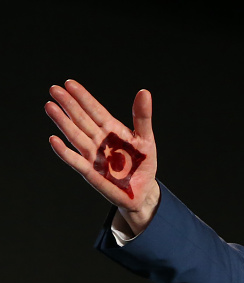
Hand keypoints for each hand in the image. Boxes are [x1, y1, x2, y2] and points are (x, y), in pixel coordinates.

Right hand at [45, 80, 159, 234]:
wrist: (142, 191)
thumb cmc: (143, 164)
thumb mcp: (146, 138)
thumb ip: (142, 116)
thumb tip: (144, 92)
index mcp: (112, 130)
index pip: (95, 110)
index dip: (83, 97)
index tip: (69, 83)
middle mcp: (99, 140)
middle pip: (81, 119)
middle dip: (68, 105)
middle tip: (54, 89)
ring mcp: (93, 156)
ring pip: (75, 135)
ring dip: (63, 122)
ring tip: (50, 106)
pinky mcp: (91, 172)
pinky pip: (76, 161)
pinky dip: (65, 152)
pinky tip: (54, 140)